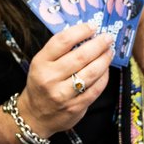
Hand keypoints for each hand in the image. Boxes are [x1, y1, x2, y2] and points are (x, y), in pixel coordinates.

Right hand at [19, 23, 112, 137]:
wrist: (34, 116)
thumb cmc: (41, 84)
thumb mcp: (41, 64)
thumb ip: (59, 51)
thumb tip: (86, 34)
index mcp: (40, 63)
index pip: (63, 41)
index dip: (81, 31)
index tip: (92, 26)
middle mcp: (50, 78)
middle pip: (80, 56)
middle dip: (98, 44)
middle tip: (108, 38)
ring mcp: (63, 94)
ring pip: (91, 73)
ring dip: (104, 59)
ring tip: (110, 51)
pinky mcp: (75, 107)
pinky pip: (96, 89)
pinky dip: (104, 77)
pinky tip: (106, 69)